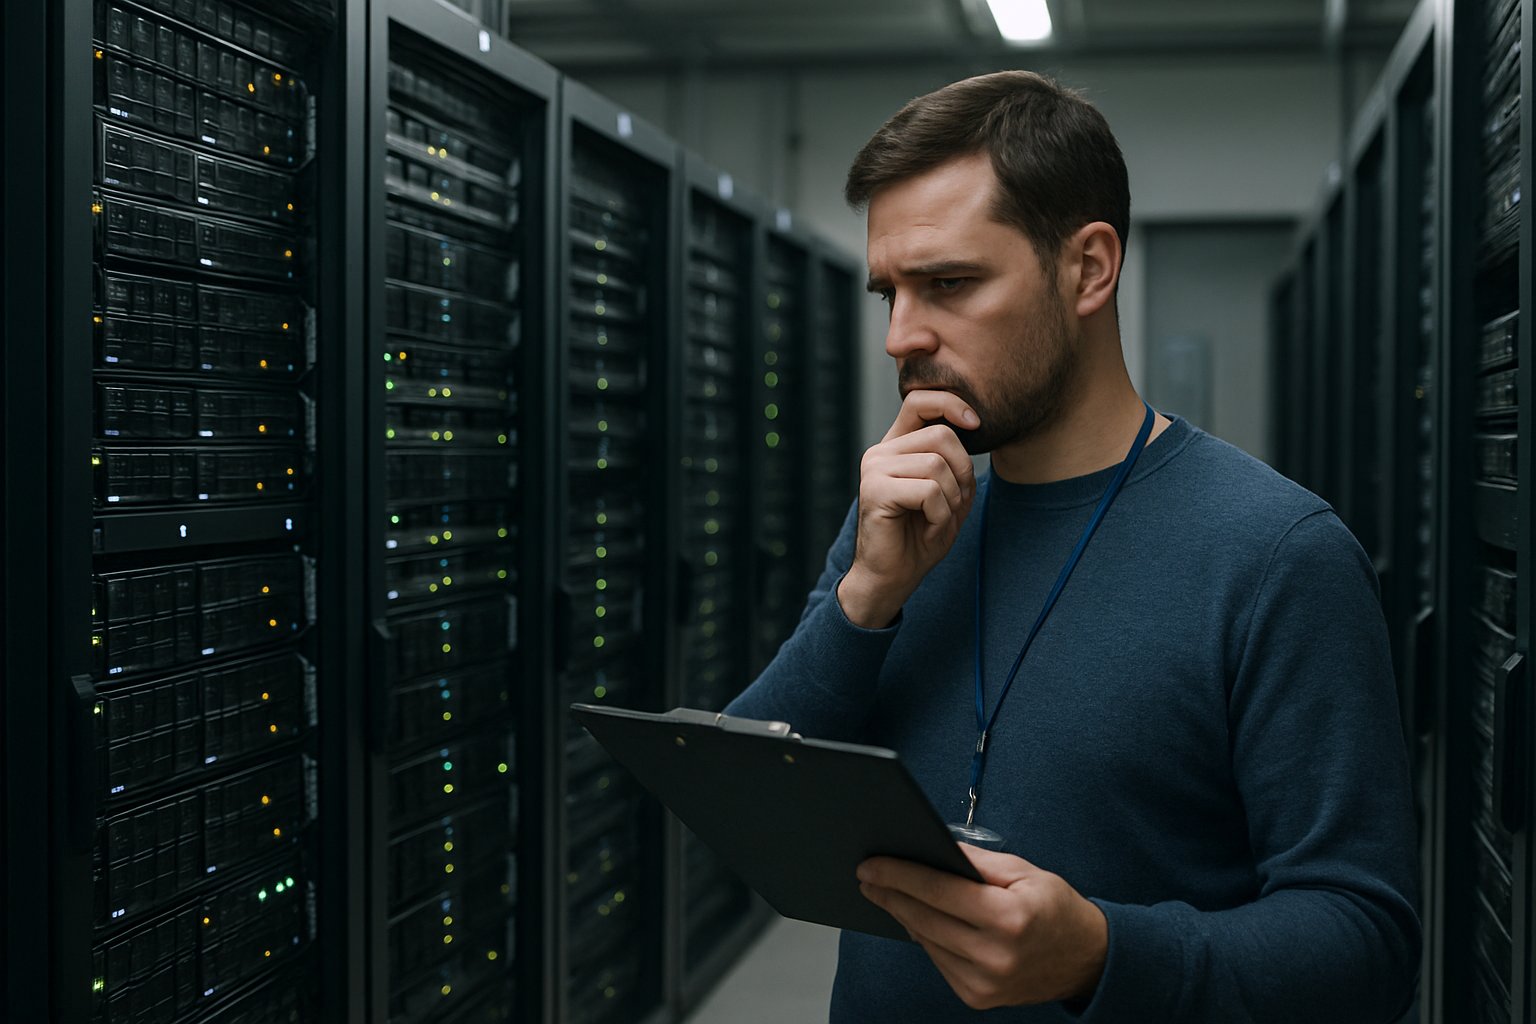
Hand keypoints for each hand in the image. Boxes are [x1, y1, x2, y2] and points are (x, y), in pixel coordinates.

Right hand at [839, 390, 978, 627]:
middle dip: (962, 472)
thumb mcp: (948, 494)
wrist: (891, 578)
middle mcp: (880, 453)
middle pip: (940, 435)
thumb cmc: (919, 538)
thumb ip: (955, 461)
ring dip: (951, 500)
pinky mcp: (875, 491)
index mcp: (896, 447)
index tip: (976, 424)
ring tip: (938, 521)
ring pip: (937, 465)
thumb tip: (972, 425)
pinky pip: (929, 491)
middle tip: (954, 504)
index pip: (919, 401)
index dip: (951, 404)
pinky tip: (928, 530)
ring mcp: (874, 470)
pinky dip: (941, 516)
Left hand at [857, 845, 1107, 1009]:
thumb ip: (977, 861)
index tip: (871, 865)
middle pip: (924, 919)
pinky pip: (938, 961)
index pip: (939, 891)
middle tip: (866, 875)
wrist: (1086, 960)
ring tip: (883, 892)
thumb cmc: (1056, 909)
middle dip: (890, 894)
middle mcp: (995, 956)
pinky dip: (923, 937)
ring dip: (902, 915)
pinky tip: (912, 918)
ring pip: (926, 942)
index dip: (899, 875)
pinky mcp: (977, 998)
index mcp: (1009, 918)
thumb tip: (935, 848)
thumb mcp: (1025, 872)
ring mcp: (984, 983)